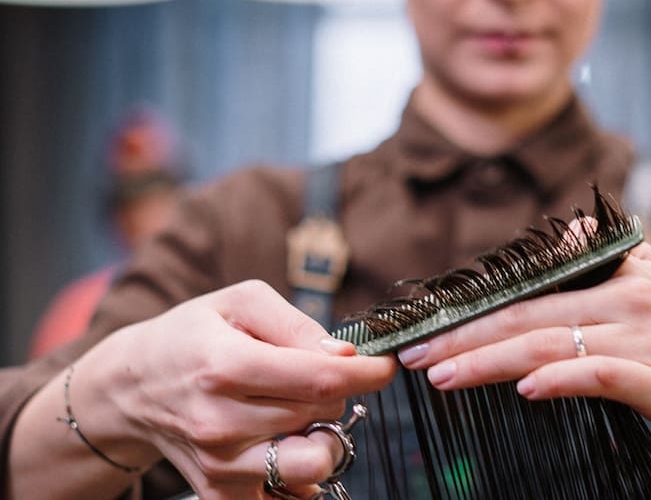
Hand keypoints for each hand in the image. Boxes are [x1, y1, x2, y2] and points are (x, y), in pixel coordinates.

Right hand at [82, 280, 395, 497]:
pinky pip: (288, 493)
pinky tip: (285, 441)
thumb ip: (296, 324)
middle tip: (316, 377)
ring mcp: (219, 465)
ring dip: (323, 436)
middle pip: (320, 417)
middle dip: (335, 395)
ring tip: (302, 413)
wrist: (132, 387)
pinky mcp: (219, 493)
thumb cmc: (192, 335)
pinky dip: (300, 471)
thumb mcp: (240, 302)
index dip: (368, 375)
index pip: (320, 381)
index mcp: (226, 366)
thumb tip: (343, 355)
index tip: (386, 366)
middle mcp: (220, 422)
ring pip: (311, 462)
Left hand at [397, 242, 650, 444]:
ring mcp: (644, 339)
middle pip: (527, 317)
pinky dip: (562, 379)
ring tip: (444, 376)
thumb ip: (603, 253)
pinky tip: (526, 388)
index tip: (424, 329)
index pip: (527, 293)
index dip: (472, 311)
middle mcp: (625, 299)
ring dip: (491, 360)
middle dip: (463, 337)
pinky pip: (602, 374)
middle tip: (415, 354)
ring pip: (551, 344)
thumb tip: (561, 230)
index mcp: (613, 276)